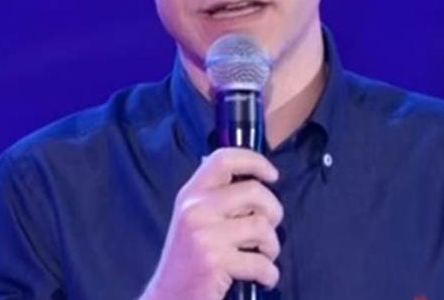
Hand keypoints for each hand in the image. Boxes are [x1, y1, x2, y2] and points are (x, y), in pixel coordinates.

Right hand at [140, 148, 282, 299]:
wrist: (169, 299)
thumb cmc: (188, 259)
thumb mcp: (193, 218)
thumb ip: (216, 196)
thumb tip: (254, 176)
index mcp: (190, 194)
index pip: (224, 159)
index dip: (255, 161)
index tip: (272, 175)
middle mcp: (195, 208)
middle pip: (255, 191)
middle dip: (274, 211)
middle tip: (269, 228)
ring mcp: (205, 235)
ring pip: (262, 226)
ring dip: (272, 246)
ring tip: (263, 256)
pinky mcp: (216, 262)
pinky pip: (261, 262)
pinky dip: (269, 273)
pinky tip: (263, 278)